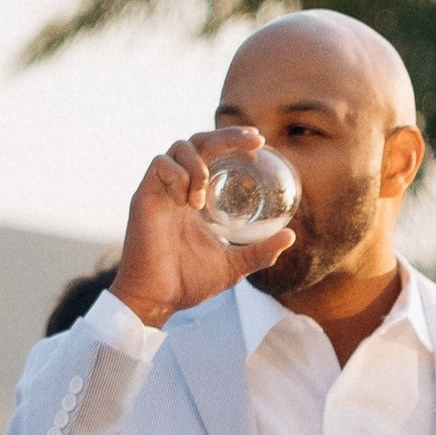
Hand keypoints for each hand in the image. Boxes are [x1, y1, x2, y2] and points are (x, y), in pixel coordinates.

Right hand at [111, 131, 295, 329]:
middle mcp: (177, 189)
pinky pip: (160, 165)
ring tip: (203, 194)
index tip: (260, 143)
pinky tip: (188, 201)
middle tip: (254, 140)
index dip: (233, 142)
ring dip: (199, 163)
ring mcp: (160, 190)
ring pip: (178, 147)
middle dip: (227, 135)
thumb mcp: (234, 266)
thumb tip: (291, 235)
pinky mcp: (144, 197)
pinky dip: (178, 175)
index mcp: (194, 198)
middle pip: (199, 142)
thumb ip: (261, 252)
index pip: (212, 155)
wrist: (156, 299)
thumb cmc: (188, 283)